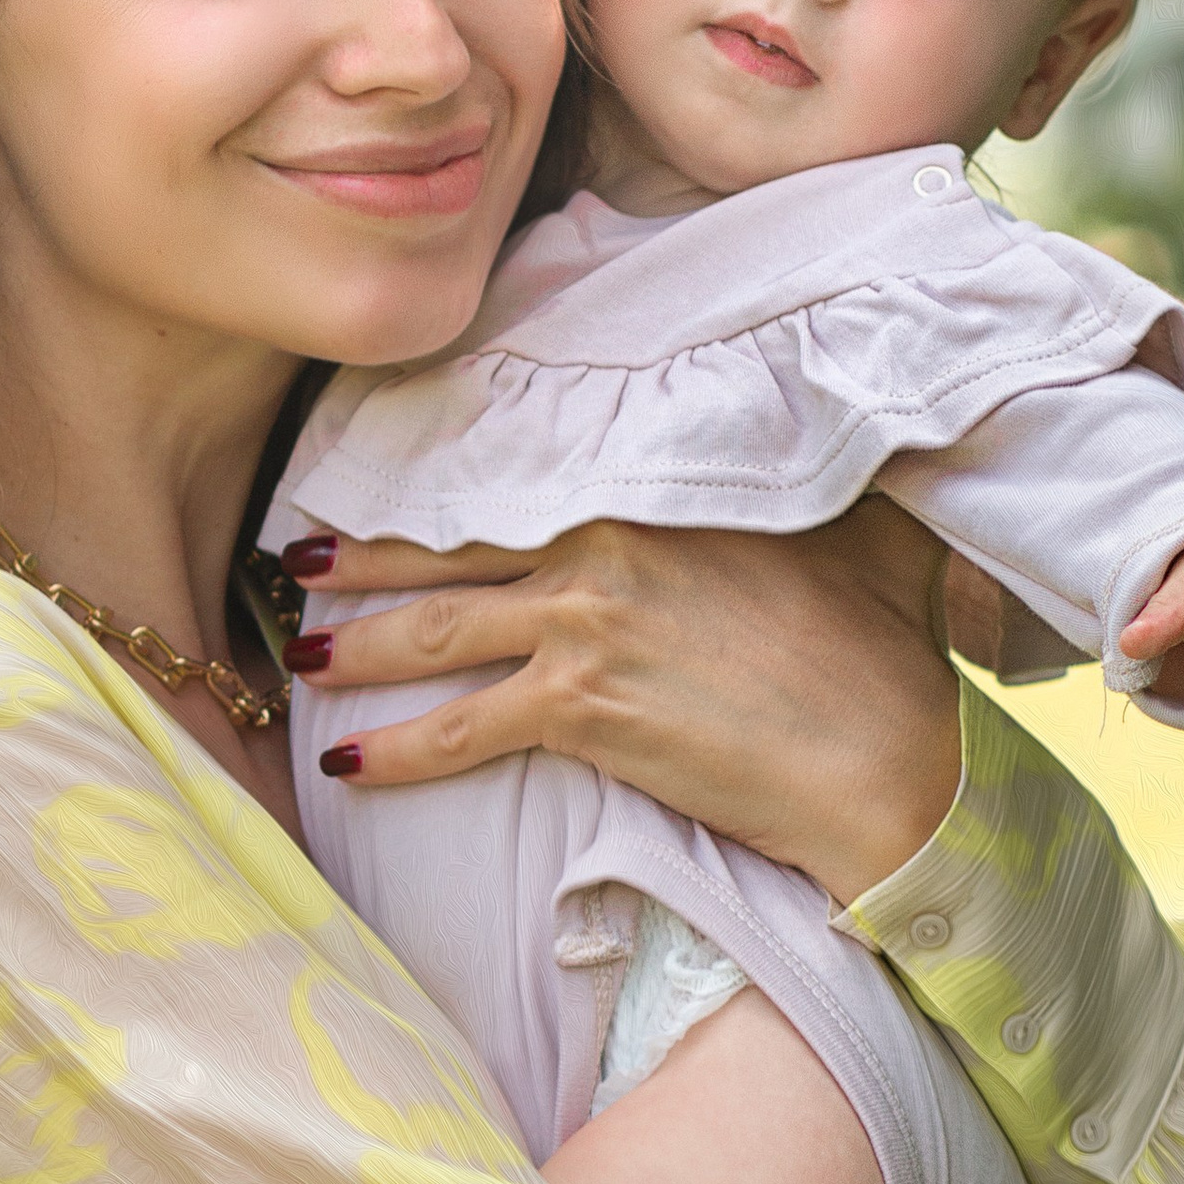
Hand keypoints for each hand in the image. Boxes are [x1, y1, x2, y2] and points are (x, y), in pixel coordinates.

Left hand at [280, 498, 966, 902]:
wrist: (883, 756)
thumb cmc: (878, 645)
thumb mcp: (853, 525)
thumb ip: (806, 476)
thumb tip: (844, 419)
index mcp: (649, 492)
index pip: (516, 483)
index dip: (443, 495)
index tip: (385, 495)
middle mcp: (599, 547)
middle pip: (452, 552)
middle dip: (365, 560)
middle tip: (300, 566)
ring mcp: (584, 624)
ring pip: (436, 634)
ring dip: (357, 648)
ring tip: (304, 659)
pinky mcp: (581, 708)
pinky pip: (461, 729)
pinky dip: (398, 749)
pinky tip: (349, 764)